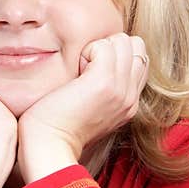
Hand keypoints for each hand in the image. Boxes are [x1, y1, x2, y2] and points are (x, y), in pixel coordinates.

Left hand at [17, 33, 148, 182]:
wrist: (49, 146)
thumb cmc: (56, 127)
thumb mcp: (89, 108)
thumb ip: (102, 88)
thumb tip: (93, 63)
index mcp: (129, 103)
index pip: (139, 58)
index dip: (115, 54)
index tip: (90, 72)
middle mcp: (130, 97)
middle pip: (135, 45)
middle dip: (109, 47)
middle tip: (85, 69)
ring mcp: (121, 89)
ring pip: (121, 41)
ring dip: (97, 48)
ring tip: (79, 71)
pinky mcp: (105, 82)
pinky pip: (104, 45)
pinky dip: (86, 50)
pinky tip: (75, 71)